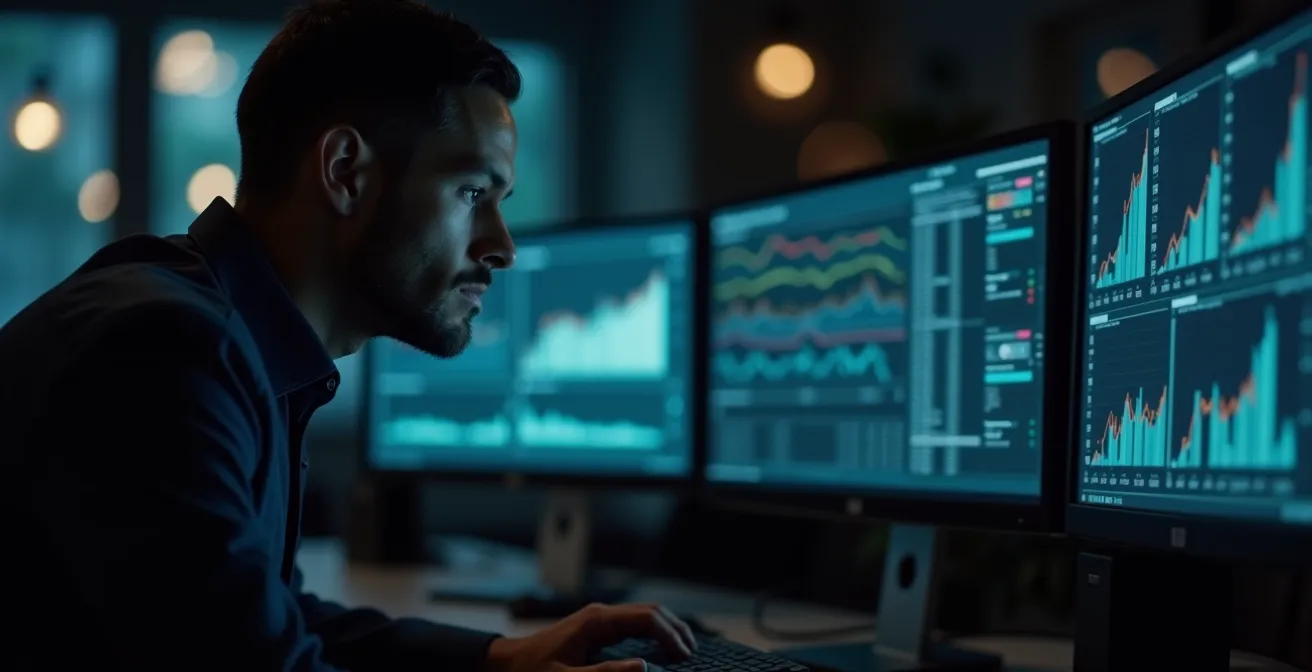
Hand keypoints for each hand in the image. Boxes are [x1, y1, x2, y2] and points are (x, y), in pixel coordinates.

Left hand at [484, 602, 697, 671]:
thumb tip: (644, 667)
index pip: (647, 617)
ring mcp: (598, 620)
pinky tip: (660, 651)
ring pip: (643, 616)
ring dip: (665, 630)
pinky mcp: (596, 630)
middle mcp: (600, 615)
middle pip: (650, 611)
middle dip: (675, 629)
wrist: (505, 664)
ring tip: (684, 651)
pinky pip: (632, 626)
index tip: (685, 656)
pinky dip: (652, 635)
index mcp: (596, 621)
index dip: (671, 634)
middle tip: (693, 654)